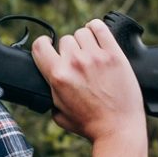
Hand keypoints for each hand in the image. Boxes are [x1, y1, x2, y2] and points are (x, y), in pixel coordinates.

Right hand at [31, 19, 145, 141]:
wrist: (117, 128)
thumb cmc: (90, 124)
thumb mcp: (58, 113)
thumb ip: (50, 93)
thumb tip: (49, 82)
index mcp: (57, 76)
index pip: (40, 45)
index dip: (43, 44)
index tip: (48, 45)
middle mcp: (75, 63)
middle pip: (64, 40)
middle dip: (69, 50)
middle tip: (77, 63)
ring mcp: (95, 57)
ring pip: (82, 33)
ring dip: (84, 41)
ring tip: (89, 53)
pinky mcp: (114, 54)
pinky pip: (100, 28)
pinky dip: (96, 28)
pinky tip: (97, 36)